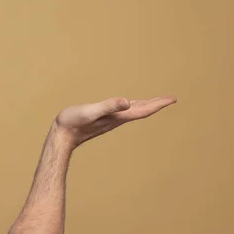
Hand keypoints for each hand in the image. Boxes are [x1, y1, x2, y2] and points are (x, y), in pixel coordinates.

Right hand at [53, 96, 176, 149]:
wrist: (61, 135)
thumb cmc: (73, 123)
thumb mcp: (90, 111)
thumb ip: (108, 106)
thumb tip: (127, 102)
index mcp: (118, 117)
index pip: (143, 110)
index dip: (158, 104)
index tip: (172, 99)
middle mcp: (117, 119)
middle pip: (141, 111)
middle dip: (156, 105)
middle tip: (171, 99)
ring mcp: (110, 120)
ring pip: (133, 112)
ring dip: (145, 106)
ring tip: (155, 101)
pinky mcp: (103, 119)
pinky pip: (123, 112)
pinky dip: (131, 106)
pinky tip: (129, 105)